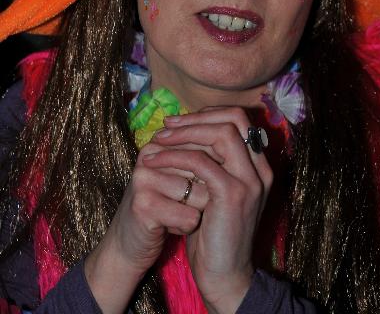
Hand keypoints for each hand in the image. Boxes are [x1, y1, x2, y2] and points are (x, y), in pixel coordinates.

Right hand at [84, 139, 206, 313]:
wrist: (131, 245)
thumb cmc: (165, 207)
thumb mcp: (184, 176)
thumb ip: (205, 156)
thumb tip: (241, 141)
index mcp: (161, 141)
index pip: (206, 141)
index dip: (219, 167)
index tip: (215, 183)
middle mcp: (151, 153)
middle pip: (207, 168)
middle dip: (209, 190)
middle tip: (192, 202)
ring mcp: (145, 178)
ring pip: (202, 194)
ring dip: (200, 210)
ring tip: (179, 213)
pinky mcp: (143, 206)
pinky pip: (189, 217)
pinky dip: (188, 227)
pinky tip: (172, 228)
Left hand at [149, 106, 272, 313]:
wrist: (225, 276)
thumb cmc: (214, 233)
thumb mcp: (216, 191)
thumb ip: (212, 163)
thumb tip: (186, 130)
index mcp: (258, 165)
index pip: (239, 119)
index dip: (208, 113)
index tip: (179, 120)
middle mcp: (261, 168)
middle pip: (234, 119)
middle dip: (197, 117)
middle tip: (168, 125)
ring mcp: (250, 181)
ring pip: (221, 134)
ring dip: (185, 133)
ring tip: (159, 140)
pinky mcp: (233, 195)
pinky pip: (203, 162)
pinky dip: (177, 156)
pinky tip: (158, 161)